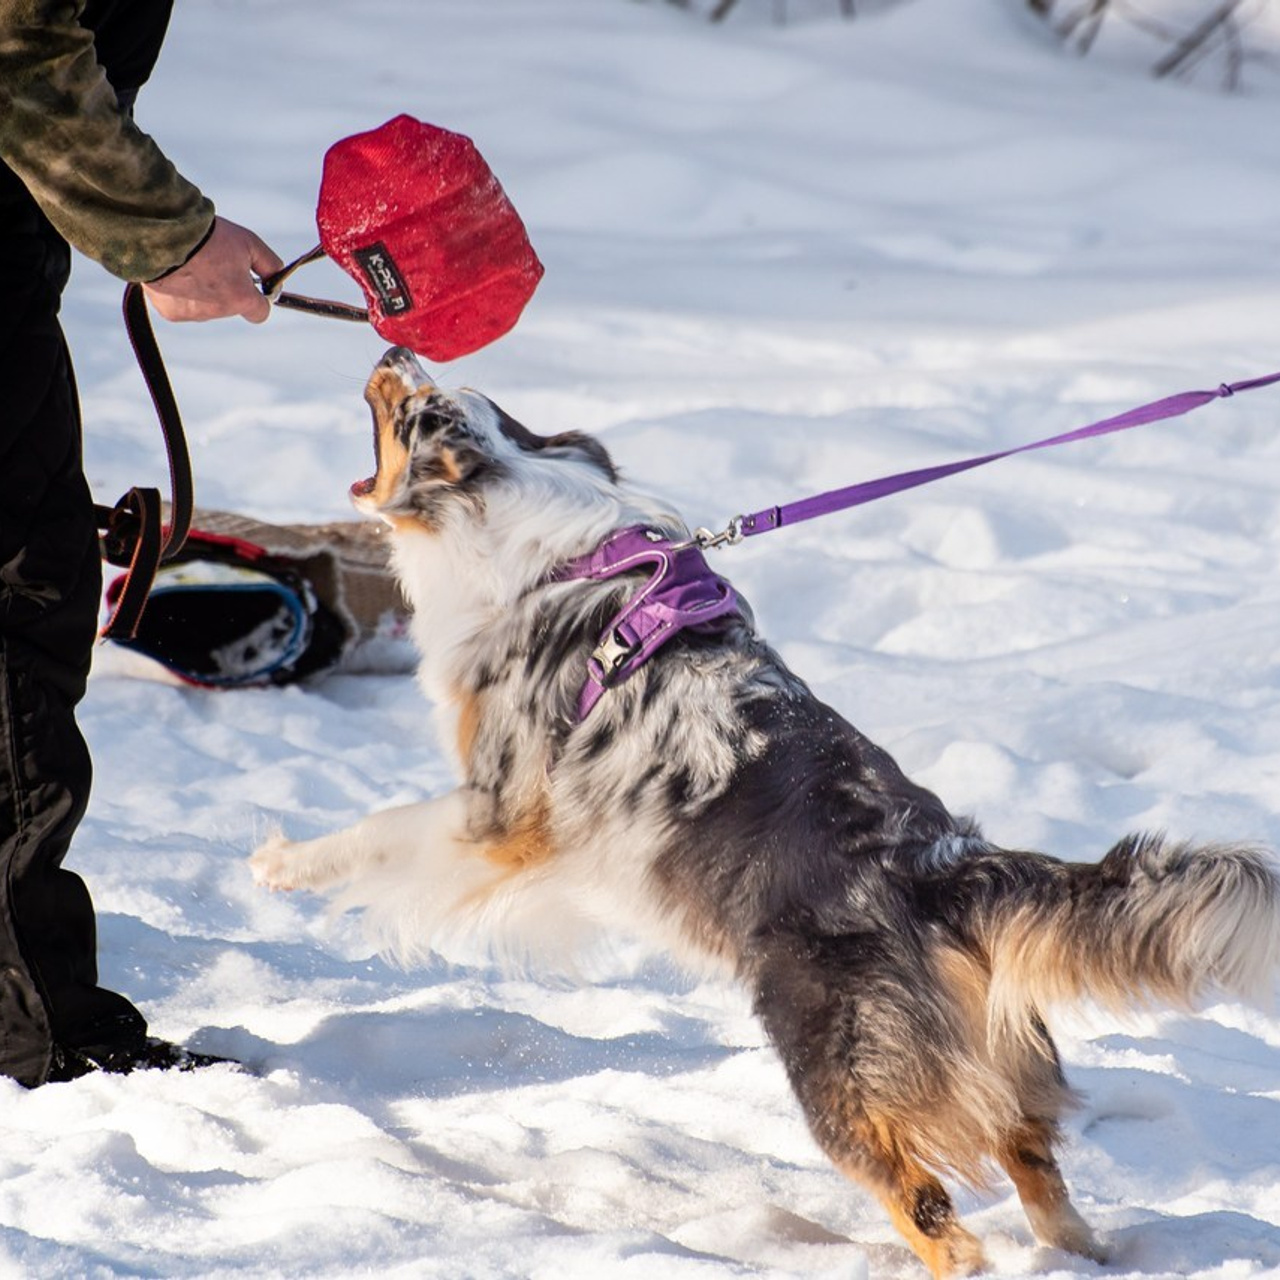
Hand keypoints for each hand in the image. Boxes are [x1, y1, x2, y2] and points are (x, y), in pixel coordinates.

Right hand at [143, 216, 283, 323]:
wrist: (162, 234)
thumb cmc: (207, 236)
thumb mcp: (249, 243)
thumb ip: (269, 264)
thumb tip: (277, 278)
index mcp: (241, 298)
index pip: (260, 313)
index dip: (257, 298)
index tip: (251, 284)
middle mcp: (219, 311)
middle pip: (230, 305)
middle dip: (226, 288)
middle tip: (214, 261)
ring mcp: (194, 314)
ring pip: (205, 306)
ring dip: (202, 290)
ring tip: (191, 263)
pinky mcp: (171, 312)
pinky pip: (182, 305)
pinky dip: (180, 292)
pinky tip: (174, 271)